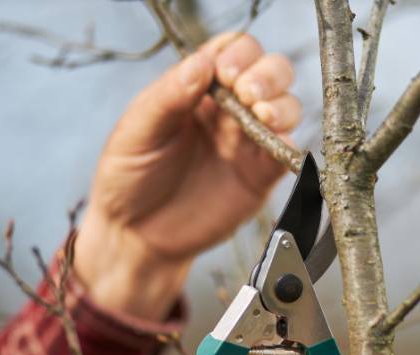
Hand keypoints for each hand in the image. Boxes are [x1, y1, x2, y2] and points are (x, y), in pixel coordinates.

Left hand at [74, 33, 301, 320]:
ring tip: (262, 116)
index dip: (238, 55)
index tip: (224, 73)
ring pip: (287, 108)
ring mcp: (247, 143)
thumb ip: (169, 96)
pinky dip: (290, 146)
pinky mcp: (259, 178)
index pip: (233, 52)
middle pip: (271, 73)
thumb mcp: (137, 131)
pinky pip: (287, 156)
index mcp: (197, 91)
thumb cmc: (128, 179)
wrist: (135, 236)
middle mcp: (229, 111)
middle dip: (268, 75)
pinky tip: (277, 145)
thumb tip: (202, 61)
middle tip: (248, 93)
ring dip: (282, 106)